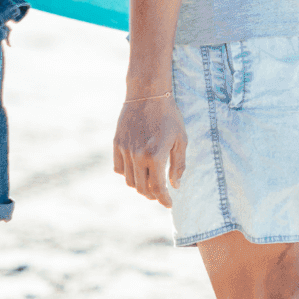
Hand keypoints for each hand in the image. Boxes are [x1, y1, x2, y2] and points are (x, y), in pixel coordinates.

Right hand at [113, 93, 185, 207]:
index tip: (169, 204)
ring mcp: (125, 151)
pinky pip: (119, 168)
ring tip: (149, 184)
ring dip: (140, 186)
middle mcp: (138, 156)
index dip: (163, 199)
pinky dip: (127, 174)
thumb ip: (179, 165)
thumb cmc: (169, 116)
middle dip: (152, 195)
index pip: (158, 188)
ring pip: (129, 181)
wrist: (148, 95)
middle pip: (142, 188)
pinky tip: (137, 171)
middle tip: (160, 194)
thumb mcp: (181, 139)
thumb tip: (175, 185)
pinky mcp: (116, 144)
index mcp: (156, 156)